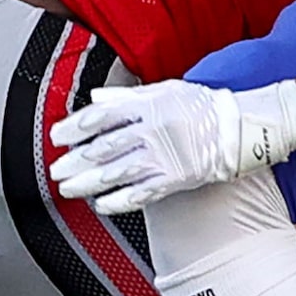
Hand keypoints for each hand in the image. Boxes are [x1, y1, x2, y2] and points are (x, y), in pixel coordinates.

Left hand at [48, 78, 295, 213]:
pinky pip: (142, 193)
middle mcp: (152, 131)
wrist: (239, 126)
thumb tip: (96, 99)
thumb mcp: (165, 89)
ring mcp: (164, 156)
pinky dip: (120, 201)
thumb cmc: (202, 106)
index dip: (76, 127)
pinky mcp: (175, 178)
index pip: (103, 116)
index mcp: (148, 105)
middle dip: (76, 160)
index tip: (57, 137)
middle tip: (55, 170)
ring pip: (117, 173)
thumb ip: (127, 96)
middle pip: (104, 147)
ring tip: (68, 189)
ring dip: (89, 183)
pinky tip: (101, 205)